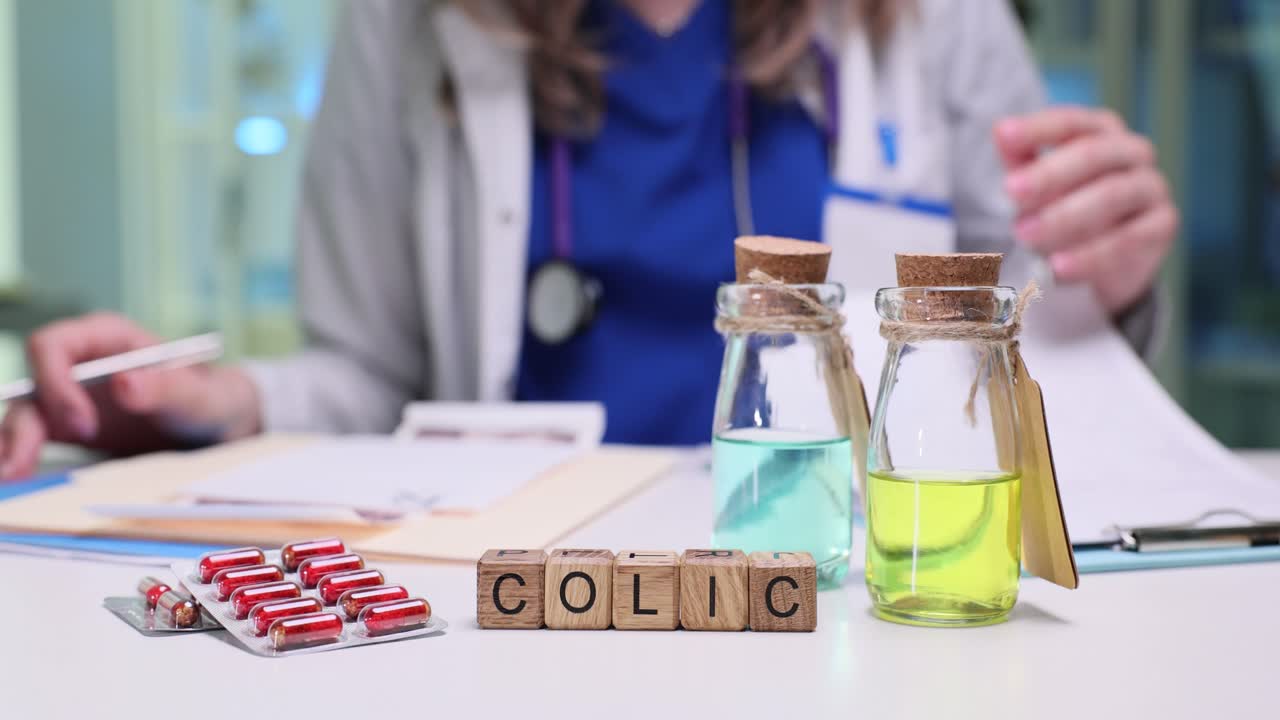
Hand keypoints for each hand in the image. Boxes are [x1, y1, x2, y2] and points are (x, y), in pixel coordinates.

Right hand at [0, 313, 261, 479]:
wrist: (213, 422)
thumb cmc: (207, 397)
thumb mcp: (197, 395)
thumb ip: (166, 388)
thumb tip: (124, 383)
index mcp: (106, 337)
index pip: (53, 346)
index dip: (56, 383)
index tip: (82, 425)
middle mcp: (78, 362)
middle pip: (30, 385)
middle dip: (22, 425)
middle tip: (21, 465)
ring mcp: (69, 394)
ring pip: (24, 414)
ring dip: (10, 444)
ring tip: (8, 476)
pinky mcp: (68, 425)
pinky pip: (33, 436)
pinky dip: (19, 455)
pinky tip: (13, 476)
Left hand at [994, 107, 1178, 313]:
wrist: (1101, 260)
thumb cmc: (1062, 206)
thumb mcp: (1036, 183)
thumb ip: (1020, 159)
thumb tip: (1000, 131)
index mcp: (1100, 131)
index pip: (1070, 122)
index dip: (1037, 128)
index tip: (1005, 135)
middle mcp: (1132, 151)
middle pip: (1093, 153)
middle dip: (1049, 173)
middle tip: (1011, 192)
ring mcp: (1152, 186)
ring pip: (1112, 194)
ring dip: (1065, 216)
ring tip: (1026, 236)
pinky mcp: (1163, 225)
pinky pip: (1130, 238)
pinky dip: (1091, 255)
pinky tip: (1059, 268)